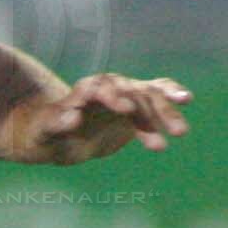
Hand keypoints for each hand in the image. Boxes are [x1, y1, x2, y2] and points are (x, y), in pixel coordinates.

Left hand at [34, 73, 190, 161]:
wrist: (59, 139)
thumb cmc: (47, 135)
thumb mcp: (45, 132)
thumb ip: (57, 123)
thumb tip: (73, 118)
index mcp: (84, 91)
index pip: (100, 88)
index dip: (112, 97)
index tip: (126, 110)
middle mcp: (108, 89)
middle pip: (132, 92)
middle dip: (151, 109)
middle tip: (168, 128)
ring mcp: (124, 96)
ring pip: (150, 98)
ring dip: (166, 114)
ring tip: (180, 132)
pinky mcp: (135, 108)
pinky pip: (155, 103)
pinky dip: (168, 106)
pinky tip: (182, 113)